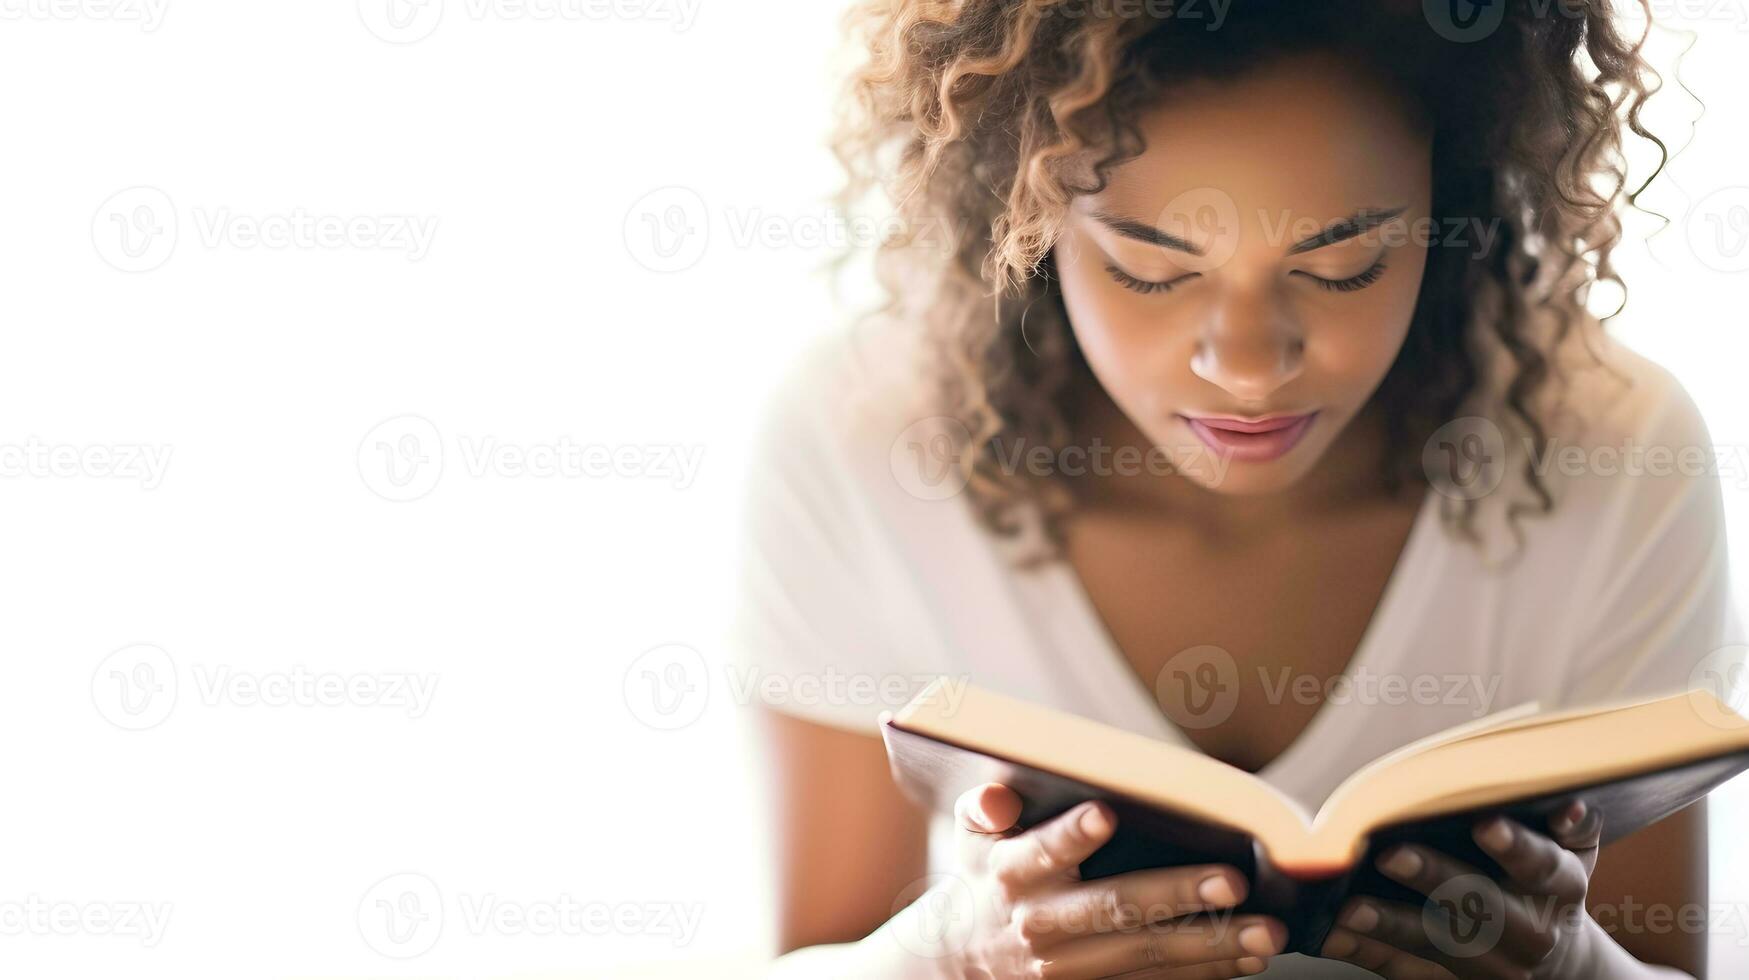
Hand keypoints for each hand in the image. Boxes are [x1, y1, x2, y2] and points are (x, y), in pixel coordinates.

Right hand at [896, 782, 1287, 978]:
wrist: (962, 959)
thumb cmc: (984, 876)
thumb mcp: (971, 838)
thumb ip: (984, 809)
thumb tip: (995, 796)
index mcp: (1011, 874)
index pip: (1041, 851)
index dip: (1071, 835)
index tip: (1105, 815)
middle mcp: (1041, 923)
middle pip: (1114, 908)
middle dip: (1177, 895)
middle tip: (1233, 881)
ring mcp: (1069, 967)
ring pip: (1147, 955)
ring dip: (1211, 945)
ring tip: (1265, 932)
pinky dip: (1204, 974)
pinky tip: (1246, 959)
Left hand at [1317, 801, 1605, 978]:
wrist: (1559, 964)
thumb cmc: (1553, 883)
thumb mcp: (1576, 853)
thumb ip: (1574, 826)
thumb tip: (1567, 805)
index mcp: (1559, 889)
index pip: (1540, 866)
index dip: (1515, 846)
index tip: (1485, 825)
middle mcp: (1530, 932)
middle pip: (1481, 906)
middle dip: (1435, 879)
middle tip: (1390, 856)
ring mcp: (1494, 966)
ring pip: (1439, 945)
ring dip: (1390, 926)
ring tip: (1347, 908)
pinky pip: (1408, 971)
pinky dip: (1369, 952)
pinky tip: (1333, 936)